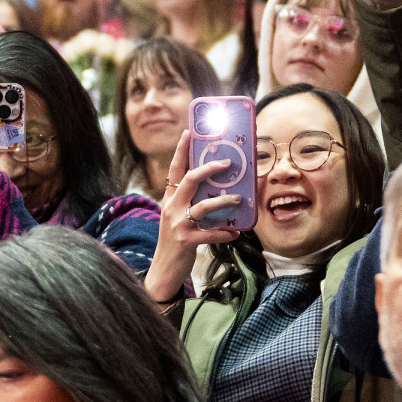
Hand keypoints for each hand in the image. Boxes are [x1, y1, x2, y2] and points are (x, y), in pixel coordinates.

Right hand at [144, 131, 241, 302]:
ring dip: (223, 201)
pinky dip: (224, 233)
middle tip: (227, 163)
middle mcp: (172, 207)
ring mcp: (178, 224)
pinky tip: (236, 233)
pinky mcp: (186, 241)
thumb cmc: (175, 240)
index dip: (181, 150)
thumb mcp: (177, 217)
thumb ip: (191, 203)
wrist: (163, 269)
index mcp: (170, 198)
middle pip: (189, 180)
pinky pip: (209, 234)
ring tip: (238, 199)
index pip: (174, 169)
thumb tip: (218, 190)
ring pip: (203, 206)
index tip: (189, 132)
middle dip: (208, 169)